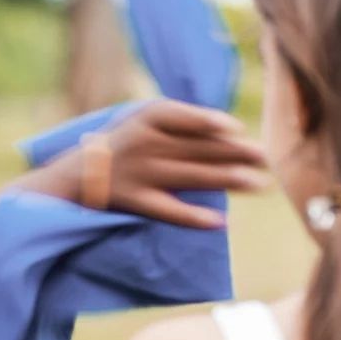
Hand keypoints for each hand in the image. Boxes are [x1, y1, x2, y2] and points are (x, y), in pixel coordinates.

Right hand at [77, 100, 268, 228]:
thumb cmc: (121, 143)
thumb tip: (231, 132)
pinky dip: (193, 218)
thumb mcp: (141, 121)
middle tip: (265, 158)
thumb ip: (178, 122)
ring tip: (258, 184)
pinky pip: (168, 211)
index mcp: (145, 118)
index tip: (236, 130)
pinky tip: (219, 222)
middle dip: (234, 153)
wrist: (75, 175)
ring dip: (227, 179)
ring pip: (191, 176)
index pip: (181, 118)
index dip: (208, 122)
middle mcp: (143, 144)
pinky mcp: (135, 201)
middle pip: (196, 148)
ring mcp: (139, 173)